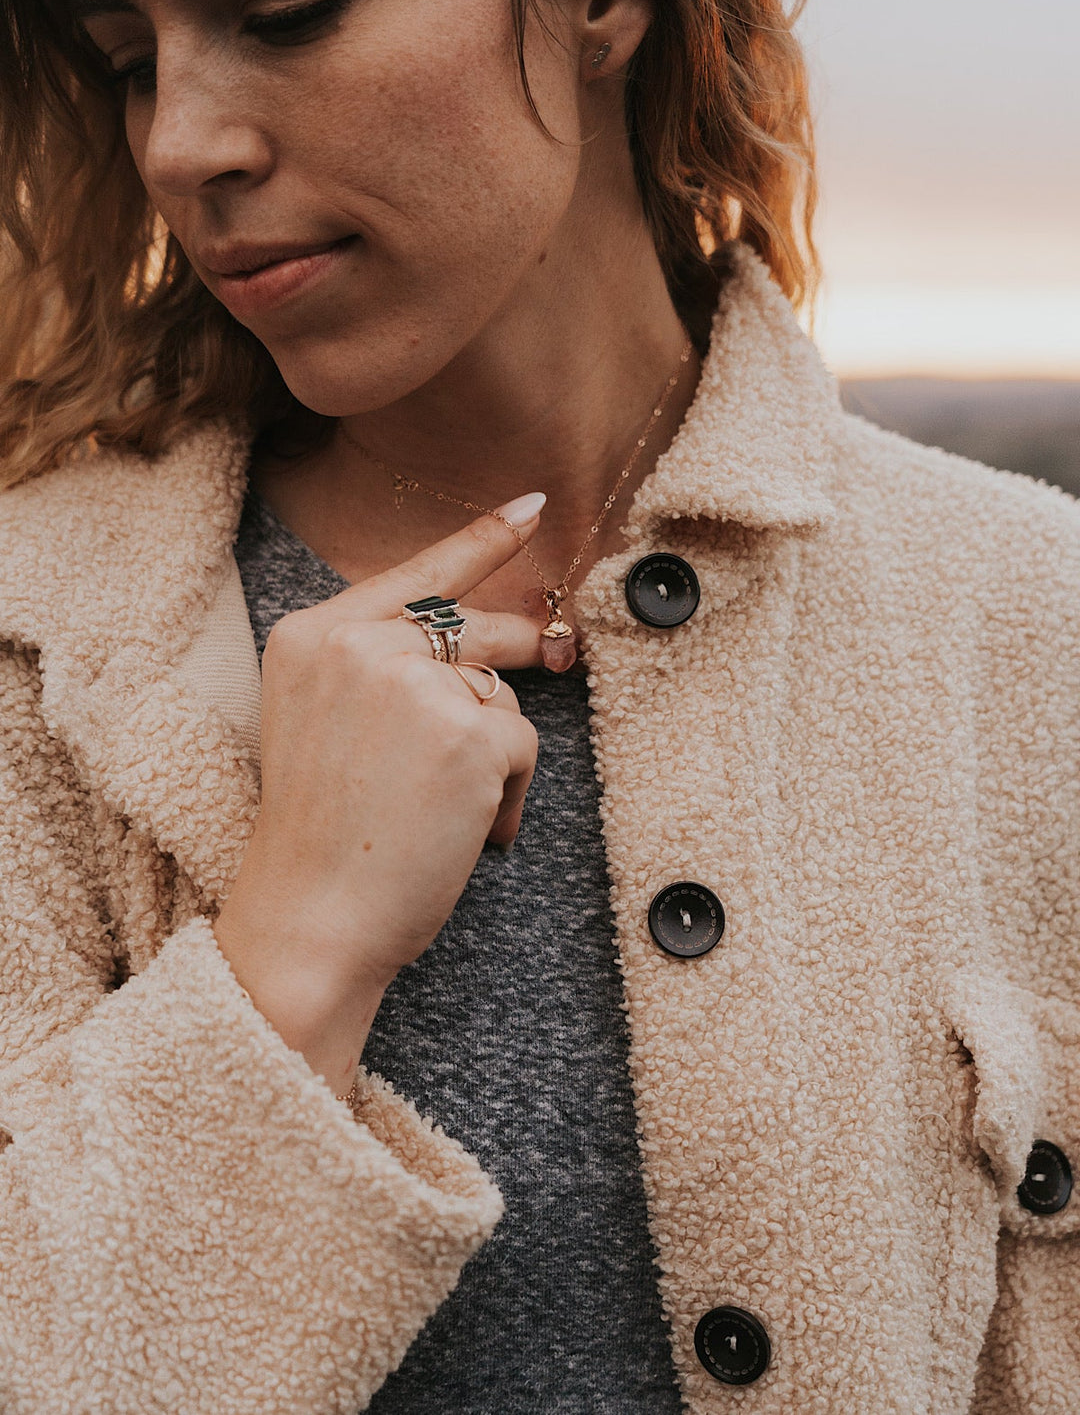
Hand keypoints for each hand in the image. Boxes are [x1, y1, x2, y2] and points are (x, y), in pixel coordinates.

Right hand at [212, 494, 545, 1095]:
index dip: (480, 540)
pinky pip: (522, 745)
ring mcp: (414, 682)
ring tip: (444, 813)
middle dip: (519, 652)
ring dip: (494, 755)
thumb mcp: (323, 721)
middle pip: (472, 629)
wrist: (311, 917)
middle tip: (555, 657)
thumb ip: (383, 666)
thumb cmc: (322, 836)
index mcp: (314, 634)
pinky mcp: (469, 731)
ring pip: (500, 695)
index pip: (414, 573)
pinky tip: (468, 835)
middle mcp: (360, 643)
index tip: (532, 506)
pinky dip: (509, 797)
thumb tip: (496, 640)